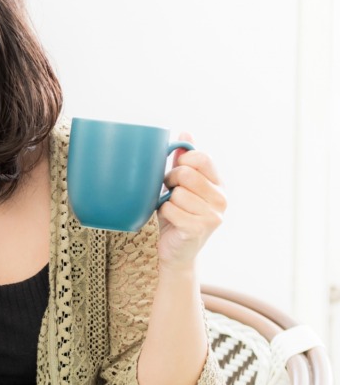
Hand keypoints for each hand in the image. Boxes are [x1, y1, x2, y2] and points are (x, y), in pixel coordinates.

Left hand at [157, 133, 226, 269]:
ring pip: (177, 193)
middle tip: (169, 193)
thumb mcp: (180, 185)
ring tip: (171, 209)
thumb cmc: (176, 215)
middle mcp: (221, 199)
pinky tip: (170, 221)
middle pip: (186, 174)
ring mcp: (212, 215)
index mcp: (218, 184)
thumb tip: (186, 133)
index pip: (201, 158)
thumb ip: (183, 161)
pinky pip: (170, 209)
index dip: (181, 162)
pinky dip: (163, 214)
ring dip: (166, 201)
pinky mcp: (198, 229)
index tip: (175, 173)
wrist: (174, 251)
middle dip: (170, 181)